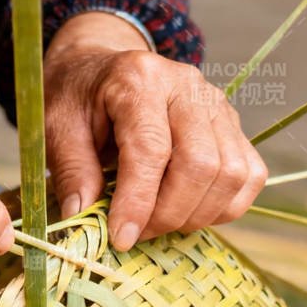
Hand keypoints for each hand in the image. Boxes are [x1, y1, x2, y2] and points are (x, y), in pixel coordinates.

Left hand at [43, 12, 266, 249]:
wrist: (105, 69)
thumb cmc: (80, 98)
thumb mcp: (57, 125)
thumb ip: (71, 169)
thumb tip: (83, 215)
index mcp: (139, 78)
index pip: (151, 149)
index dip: (138, 202)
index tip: (121, 237)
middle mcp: (188, 86)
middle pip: (200, 164)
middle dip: (168, 214)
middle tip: (136, 232)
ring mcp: (218, 104)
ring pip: (230, 175)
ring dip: (196, 214)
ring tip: (158, 221)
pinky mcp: (234, 125)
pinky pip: (249, 176)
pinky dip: (224, 206)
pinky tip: (189, 210)